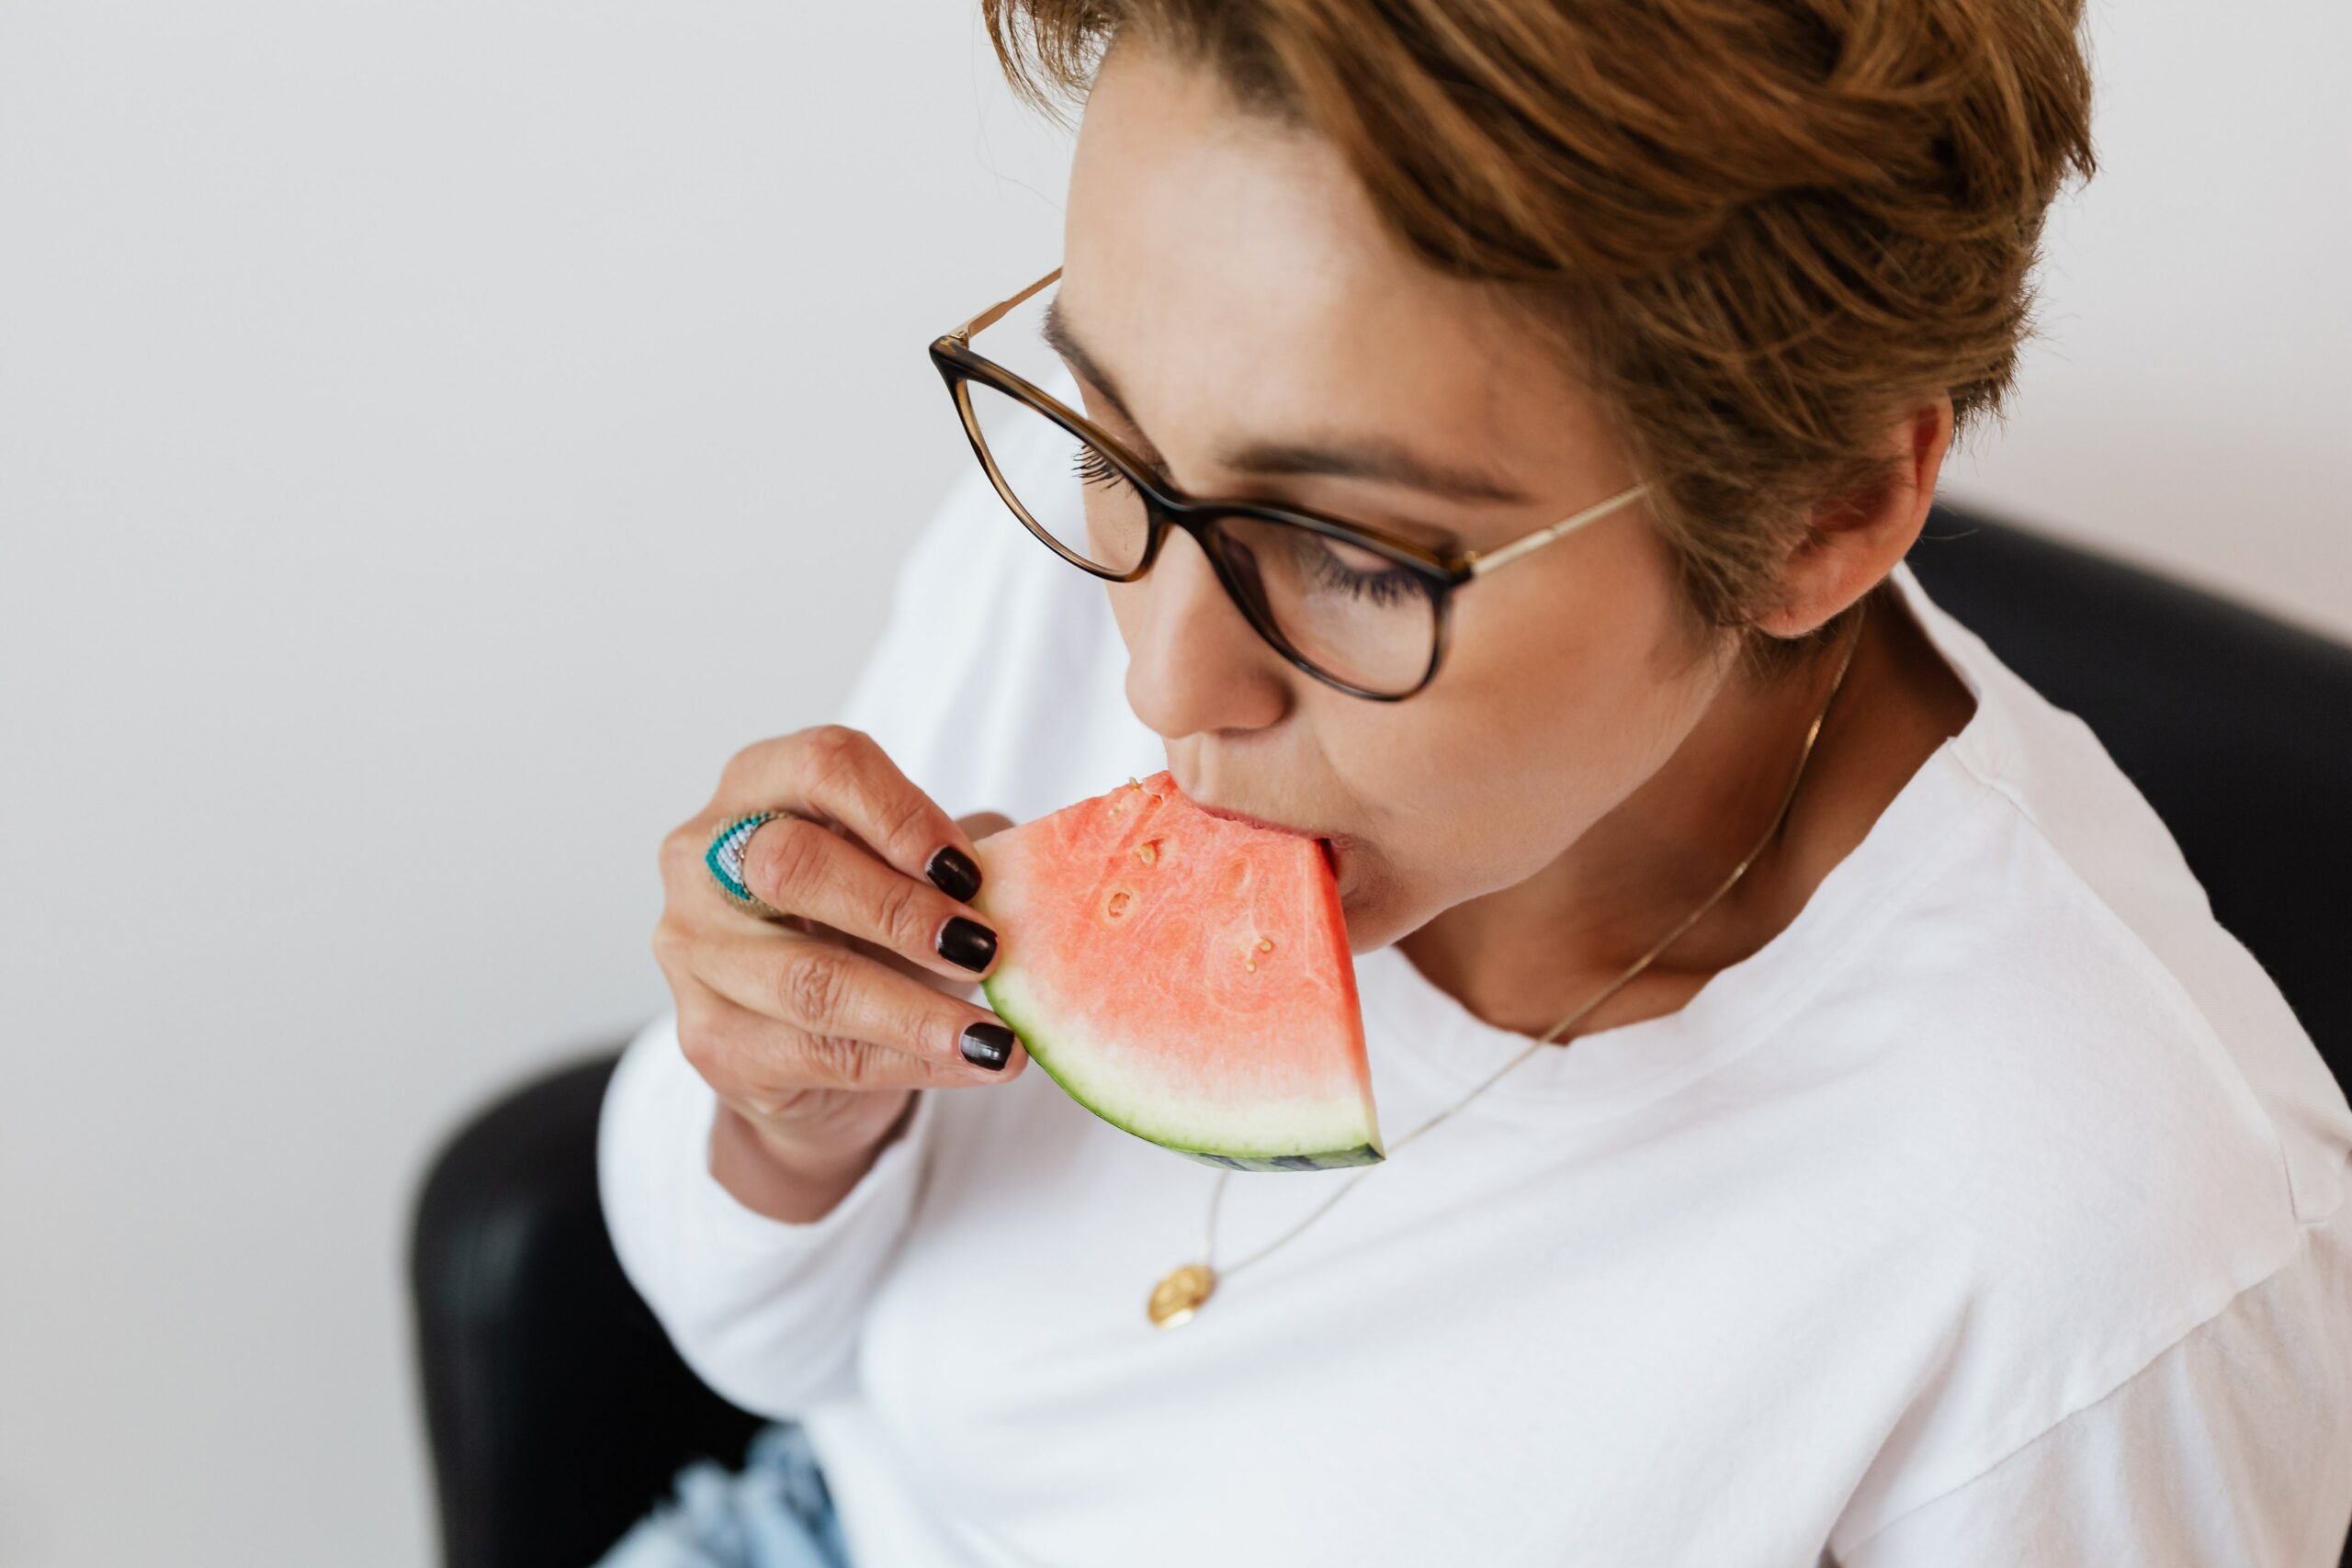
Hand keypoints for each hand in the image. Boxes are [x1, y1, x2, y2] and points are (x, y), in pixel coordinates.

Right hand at [654, 723, 1025, 1174]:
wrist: (799, 1048)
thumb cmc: (860, 930)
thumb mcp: (906, 875)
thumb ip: (955, 859)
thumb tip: (1033, 870)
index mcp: (758, 784)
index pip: (823, 765)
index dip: (903, 813)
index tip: (971, 870)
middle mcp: (702, 857)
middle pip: (793, 864)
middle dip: (900, 910)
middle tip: (984, 949)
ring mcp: (694, 951)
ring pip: (809, 980)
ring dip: (918, 1010)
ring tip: (999, 1036)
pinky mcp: (710, 1038)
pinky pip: (821, 1054)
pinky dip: (913, 1061)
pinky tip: (977, 1061)